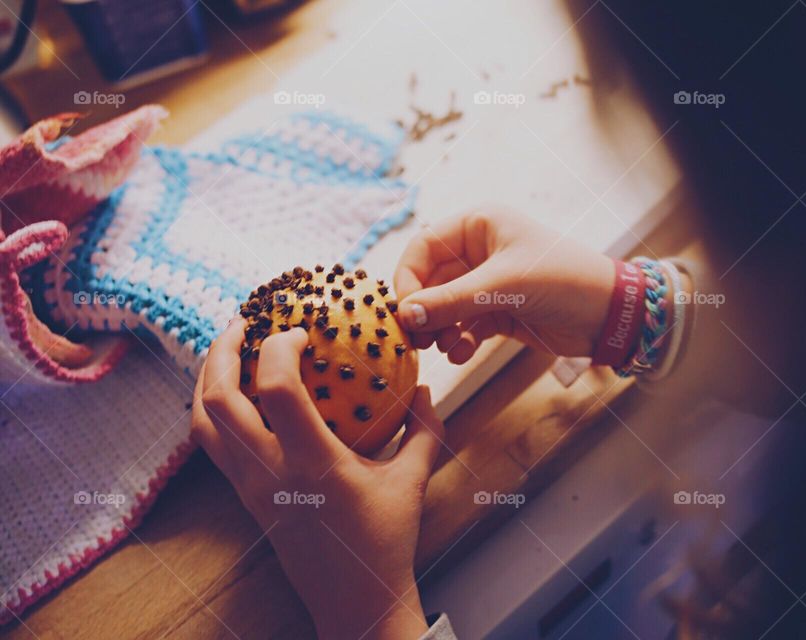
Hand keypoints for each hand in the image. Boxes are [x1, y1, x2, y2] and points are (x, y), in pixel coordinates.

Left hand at [191, 321, 443, 639]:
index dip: (277, 347)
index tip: (299, 330)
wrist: (354, 603)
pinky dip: (214, 410)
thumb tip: (426, 386)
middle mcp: (269, 473)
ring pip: (202, 424)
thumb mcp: (413, 481)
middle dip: (222, 350)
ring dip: (208, 379)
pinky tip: (236, 394)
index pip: (275, 389)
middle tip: (244, 321)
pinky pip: (213, 446)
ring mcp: (249, 489)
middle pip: (217, 400)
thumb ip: (423, 429)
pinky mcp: (244, 499)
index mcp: (312, 463)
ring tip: (229, 350)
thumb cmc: (386, 542)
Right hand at [393, 209, 615, 363]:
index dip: (408, 278)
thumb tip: (404, 315)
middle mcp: (478, 251)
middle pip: (429, 280)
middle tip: (415, 339)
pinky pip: (462, 326)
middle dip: (422, 310)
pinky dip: (457, 341)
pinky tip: (461, 353)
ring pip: (443, 307)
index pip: (423, 247)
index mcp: (479, 225)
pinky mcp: (497, 312)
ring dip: (438, 329)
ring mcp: (486, 283)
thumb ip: (452, 301)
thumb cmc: (563, 279)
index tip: (403, 311)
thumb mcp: (504, 285)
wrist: (609, 313)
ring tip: (443, 347)